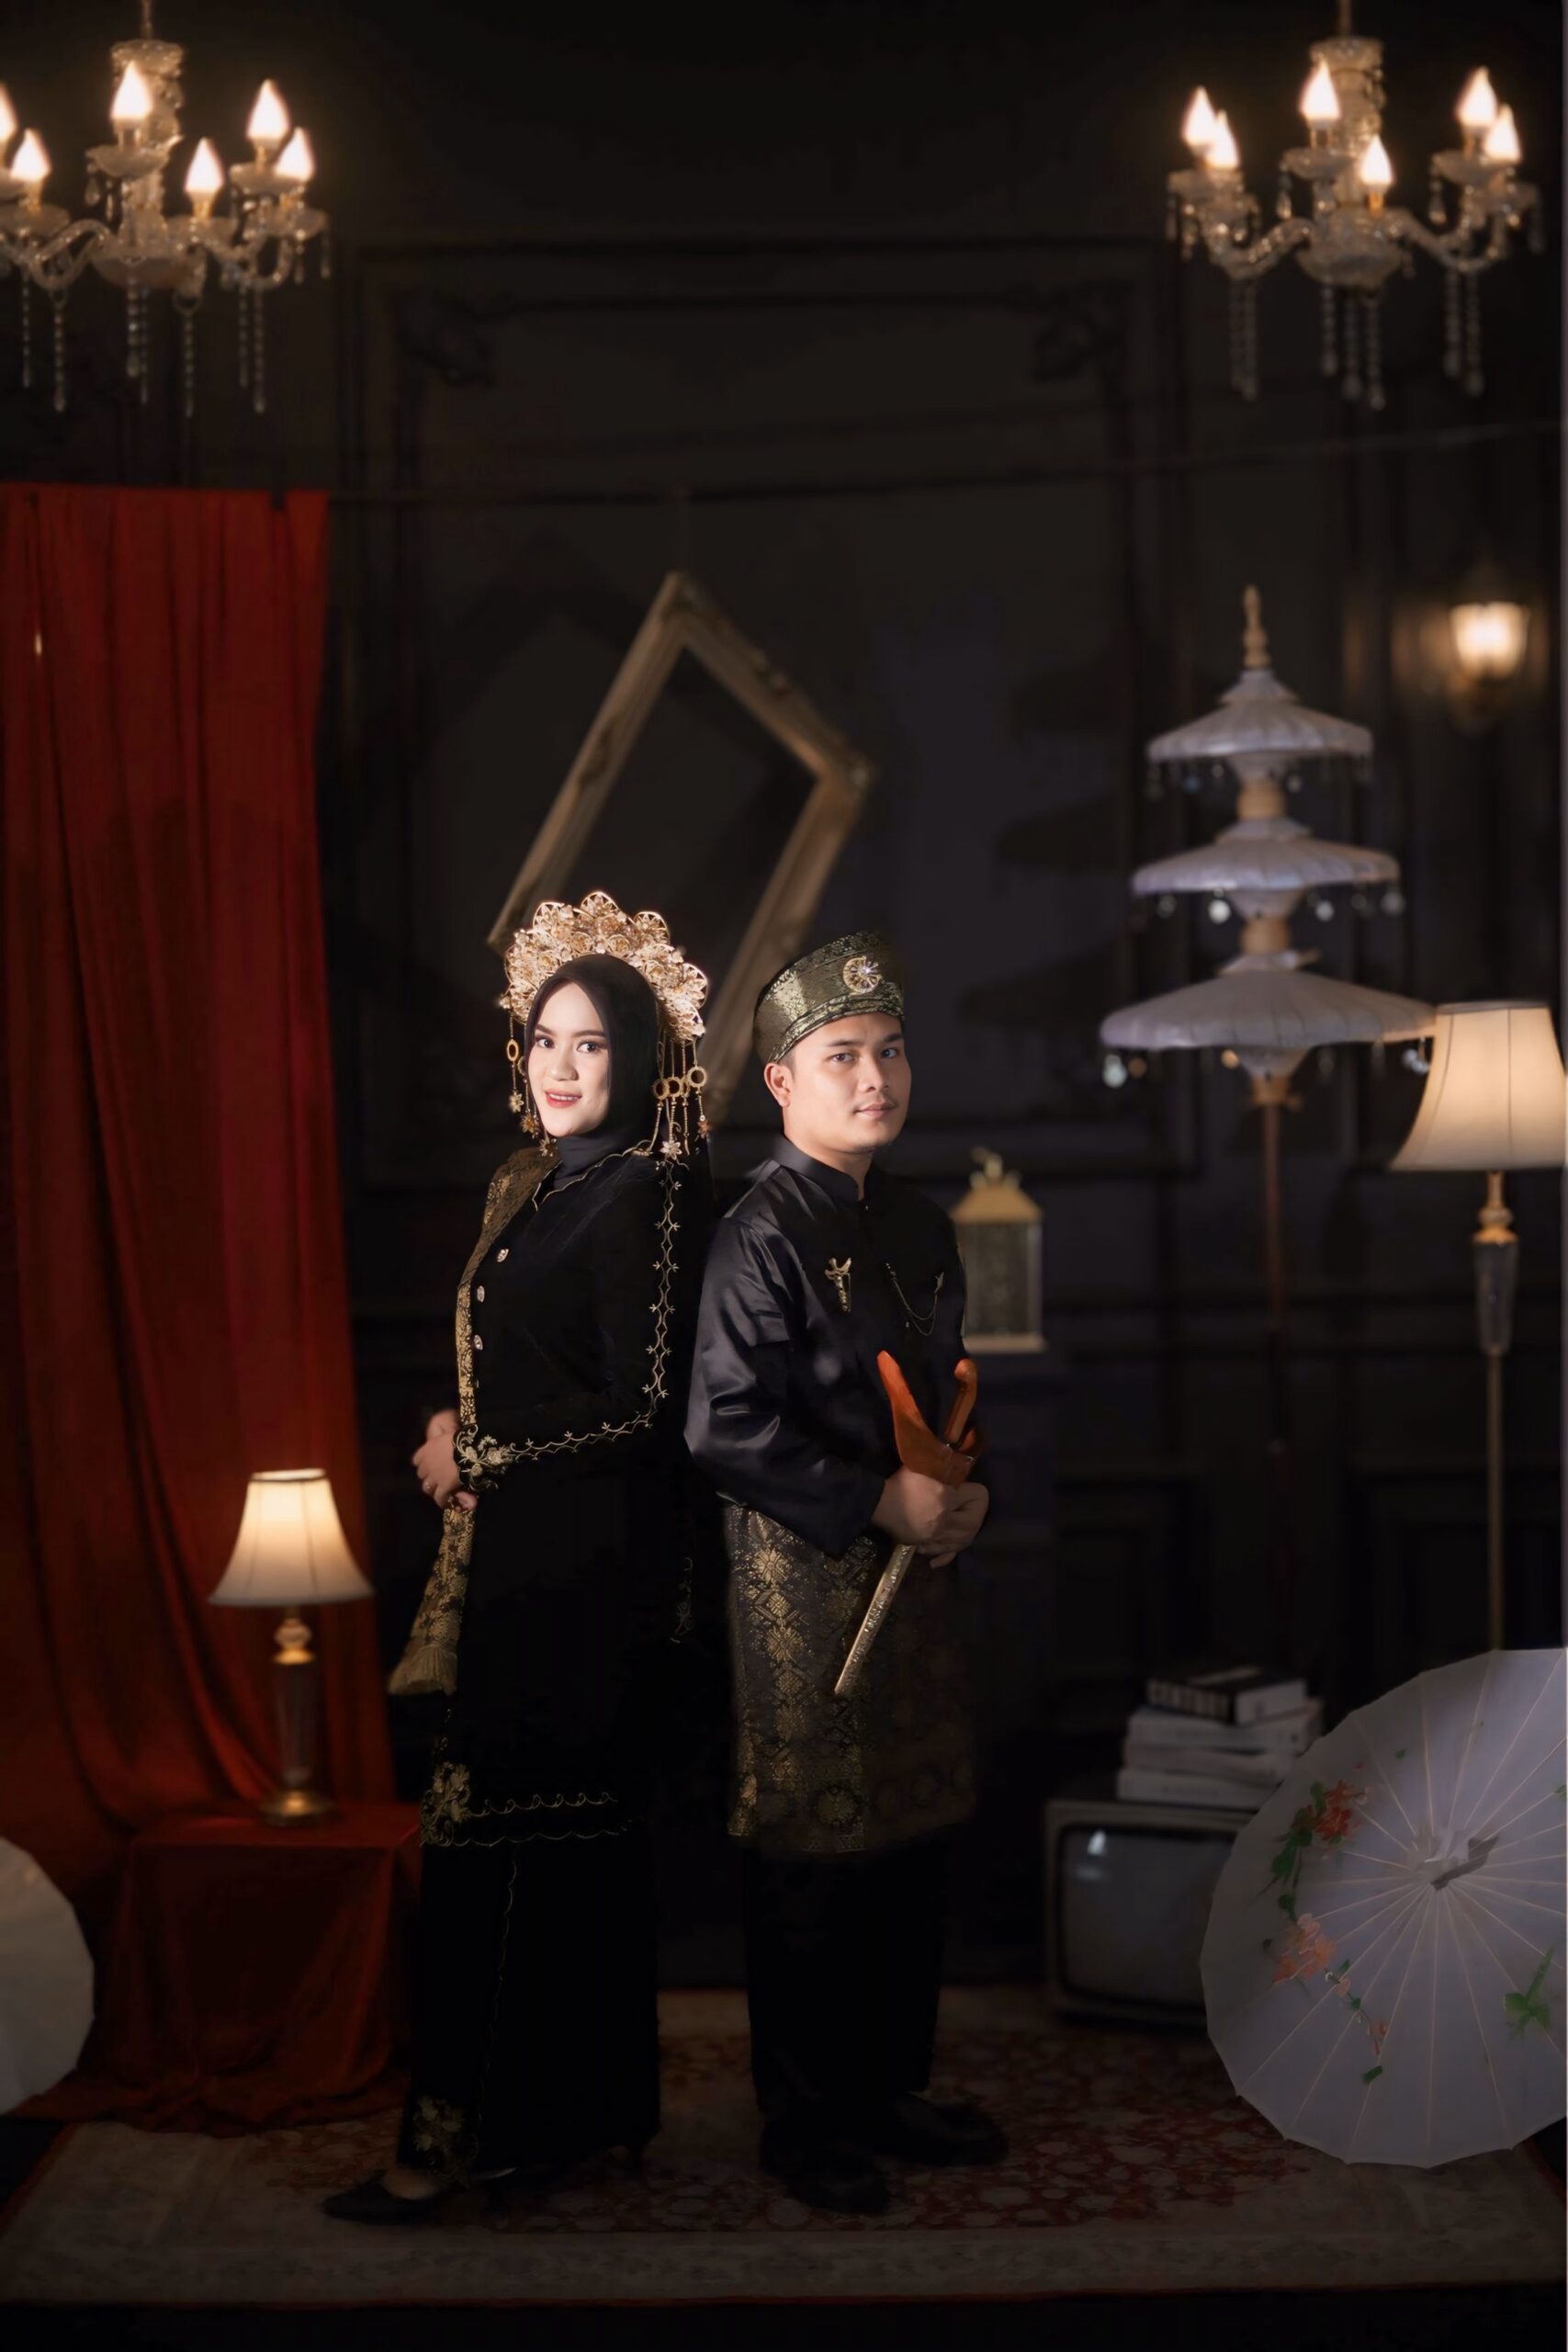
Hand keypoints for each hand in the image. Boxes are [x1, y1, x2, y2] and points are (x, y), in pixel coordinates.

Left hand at [412, 1412, 472, 1509]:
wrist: (470, 1449)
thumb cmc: (462, 1436)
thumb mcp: (449, 1430)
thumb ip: (442, 1428)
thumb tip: (443, 1420)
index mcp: (427, 1449)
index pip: (417, 1459)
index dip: (423, 1463)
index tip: (430, 1465)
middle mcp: (427, 1464)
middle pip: (421, 1474)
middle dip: (428, 1476)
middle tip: (437, 1478)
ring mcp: (435, 1477)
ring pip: (427, 1487)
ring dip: (433, 1489)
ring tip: (441, 1492)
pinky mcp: (444, 1487)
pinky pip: (440, 1497)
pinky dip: (442, 1501)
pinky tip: (447, 1503)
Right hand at [872, 1468, 987, 1559]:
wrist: (876, 1503)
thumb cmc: (899, 1483)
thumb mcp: (922, 1468)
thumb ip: (942, 1469)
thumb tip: (958, 1470)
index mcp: (945, 1498)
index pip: (976, 1497)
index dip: (976, 1490)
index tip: (969, 1487)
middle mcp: (944, 1521)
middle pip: (974, 1522)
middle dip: (978, 1512)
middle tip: (971, 1505)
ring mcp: (934, 1536)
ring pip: (963, 1540)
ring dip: (969, 1531)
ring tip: (966, 1523)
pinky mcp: (924, 1545)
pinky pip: (944, 1553)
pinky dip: (950, 1552)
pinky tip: (950, 1550)